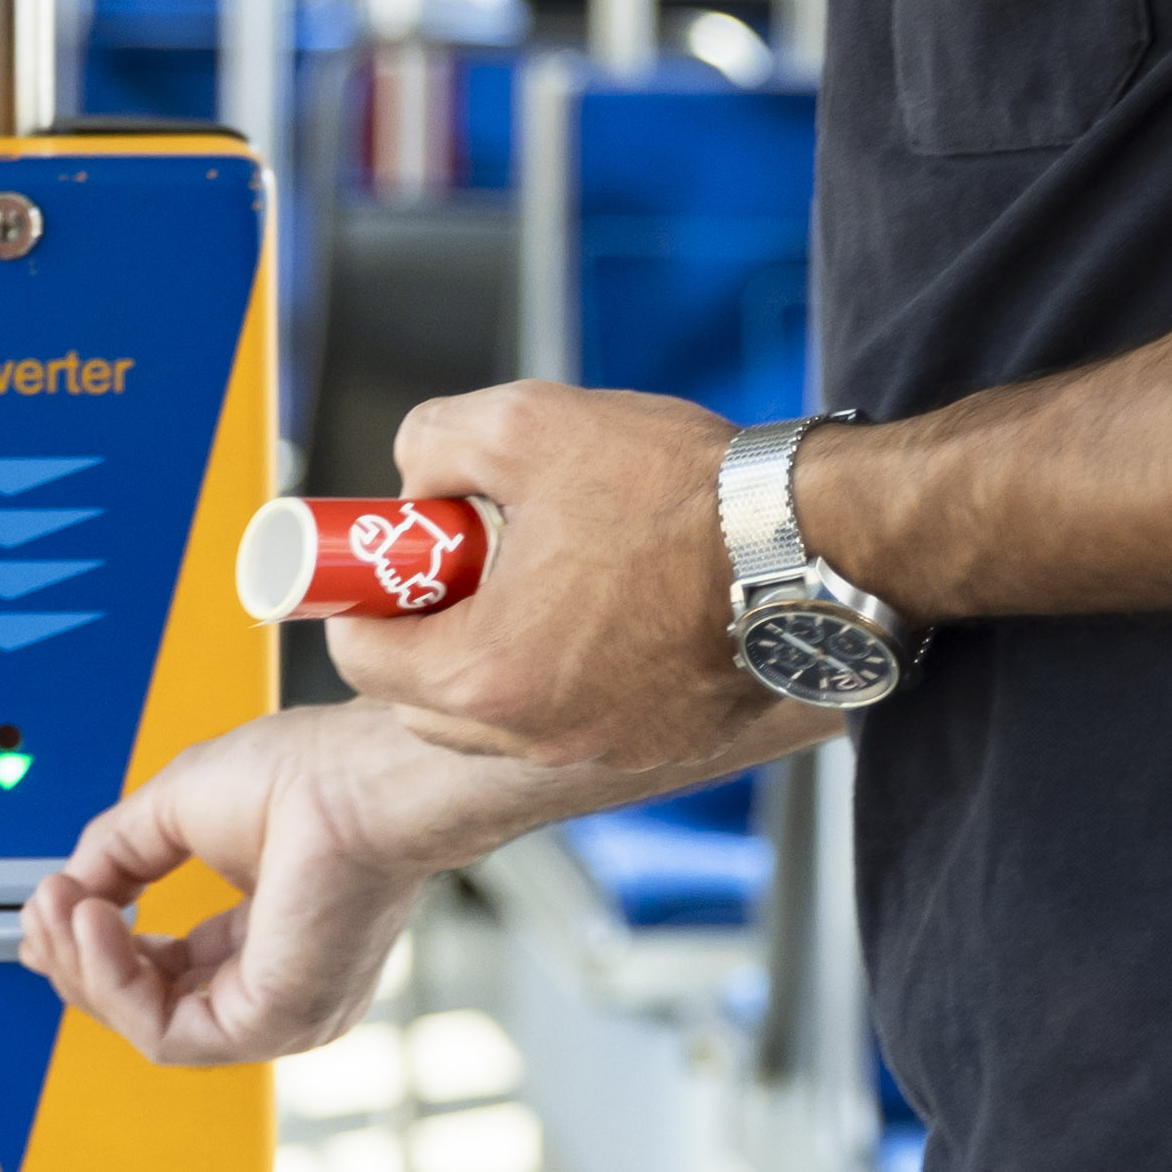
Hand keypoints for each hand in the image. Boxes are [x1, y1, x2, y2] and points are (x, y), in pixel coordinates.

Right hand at [18, 700, 614, 1071]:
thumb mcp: (178, 806)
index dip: (100, 943)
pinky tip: (95, 923)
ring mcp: (280, 1010)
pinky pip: (165, 1033)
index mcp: (269, 934)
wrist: (363, 775)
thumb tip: (69, 889)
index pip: (167, 969)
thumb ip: (118, 853)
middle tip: (46, 906)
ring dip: (86, 966)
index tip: (55, 906)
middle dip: (80, 957)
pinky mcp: (273, 1022)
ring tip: (65, 906)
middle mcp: (279, 983)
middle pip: (150, 1004)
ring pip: (150, 1028)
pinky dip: (113, 980)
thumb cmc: (314, 774)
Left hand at [330, 380, 825, 791]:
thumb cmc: (680, 492)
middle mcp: (533, 735)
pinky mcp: (654, 745)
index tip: (392, 553)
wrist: (813, 542)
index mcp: (485, 675)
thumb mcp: (528, 422)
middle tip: (465, 557)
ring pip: (494, 712)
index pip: (359, 654)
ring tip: (544, 572)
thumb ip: (435, 440)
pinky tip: (604, 601)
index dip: (360, 593)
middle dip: (424, 625)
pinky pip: (568, 717)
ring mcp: (597, 749)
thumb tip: (417, 481)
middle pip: (417, 696)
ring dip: (492, 648)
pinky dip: (562, 670)